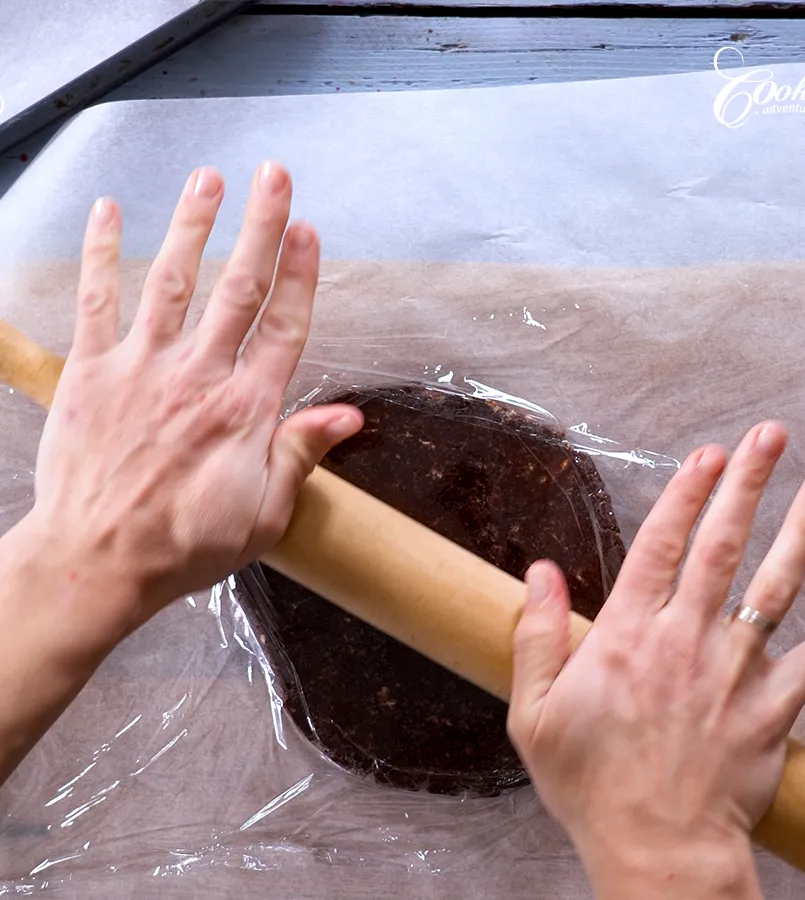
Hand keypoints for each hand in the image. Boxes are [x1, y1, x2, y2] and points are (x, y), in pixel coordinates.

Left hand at [21, 161, 361, 635]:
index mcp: (245, 410)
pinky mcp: (92, 373)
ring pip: (172, 281)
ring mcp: (142, 368)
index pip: (283, 327)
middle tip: (273, 175)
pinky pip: (98, 302)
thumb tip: (348, 416)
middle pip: (237, 288)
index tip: (307, 229)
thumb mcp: (265, 513)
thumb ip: (302, 454)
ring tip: (209, 179)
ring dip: (193, 226)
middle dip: (259, 227)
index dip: (299, 274)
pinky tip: (110, 213)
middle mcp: (198, 377)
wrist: (98, 562)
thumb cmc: (186, 544)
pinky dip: (103, 254)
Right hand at [508, 423, 804, 897]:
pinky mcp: (773, 710)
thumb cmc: (591, 783)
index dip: (684, 494)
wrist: (657, 852)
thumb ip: (536, 634)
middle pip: (722, 547)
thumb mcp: (533, 712)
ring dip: (803, 530)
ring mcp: (735, 672)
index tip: (706, 454)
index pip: (660, 546)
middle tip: (770, 435)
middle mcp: (686, 640)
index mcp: (628, 635)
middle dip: (747, 484)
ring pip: (776, 587)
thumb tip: (540, 570)